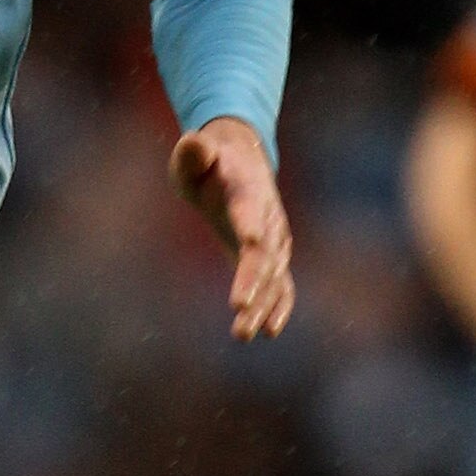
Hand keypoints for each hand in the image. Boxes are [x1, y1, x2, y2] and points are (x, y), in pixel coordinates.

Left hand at [169, 116, 294, 341]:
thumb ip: (194, 154)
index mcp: (247, 189)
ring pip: (273, 276)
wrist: (244, 162)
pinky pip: (282, 285)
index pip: (250, 209)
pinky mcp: (273, 258)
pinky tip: (270, 331)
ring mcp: (275, 239)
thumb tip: (192, 143)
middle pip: (262, 252)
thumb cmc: (210, 161)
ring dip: (261, 304)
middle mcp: (268, 217)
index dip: (250, 225)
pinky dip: (279, 306)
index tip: (250, 242)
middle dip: (252, 280)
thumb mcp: (196, 154)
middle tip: (238, 307)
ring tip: (243, 332)